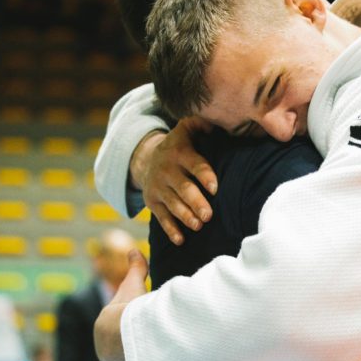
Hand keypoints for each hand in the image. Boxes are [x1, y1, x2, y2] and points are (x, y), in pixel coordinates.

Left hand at [94, 249, 148, 360]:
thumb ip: (135, 268)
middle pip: (120, 356)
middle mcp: (112, 351)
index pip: (114, 334)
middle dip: (125, 360)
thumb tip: (132, 248)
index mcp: (111, 331)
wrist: (120, 334)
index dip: (119, 336)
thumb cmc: (125, 310)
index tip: (120, 339)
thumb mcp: (131, 286)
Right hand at [130, 117, 216, 244]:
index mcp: (180, 153)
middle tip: (209, 215)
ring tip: (199, 226)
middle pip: (183, 188)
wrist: (146, 159)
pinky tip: (180, 240)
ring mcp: (158, 188)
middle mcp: (167, 171)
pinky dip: (170, 230)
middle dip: (196, 202)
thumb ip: (199, 125)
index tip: (215, 187)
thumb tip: (214, 121)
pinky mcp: (152, 202)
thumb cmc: (179, 146)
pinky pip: (161, 218)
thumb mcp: (186, 131)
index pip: (195, 164)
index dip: (204, 175)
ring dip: (185, 216)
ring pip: (173, 205)